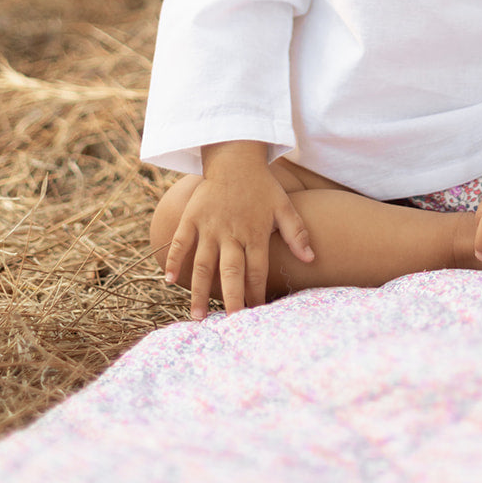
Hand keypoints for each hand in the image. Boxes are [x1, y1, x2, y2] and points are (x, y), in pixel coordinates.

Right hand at [164, 142, 314, 320]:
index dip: (257, 293)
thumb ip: (297, 233)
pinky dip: (174, 259)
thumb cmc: (261, 185)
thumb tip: (311, 259)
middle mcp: (231, 233)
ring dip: (200, 290)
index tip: (256, 313)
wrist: (235, 157)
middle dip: (231, 299)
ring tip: (197, 316)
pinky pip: (180, 241)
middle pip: (231, 271)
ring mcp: (209, 226)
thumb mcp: (284, 206)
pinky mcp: (192, 217)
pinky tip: (170, 279)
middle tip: (229, 325)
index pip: (257, 270)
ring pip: (203, 264)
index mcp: (255, 233)